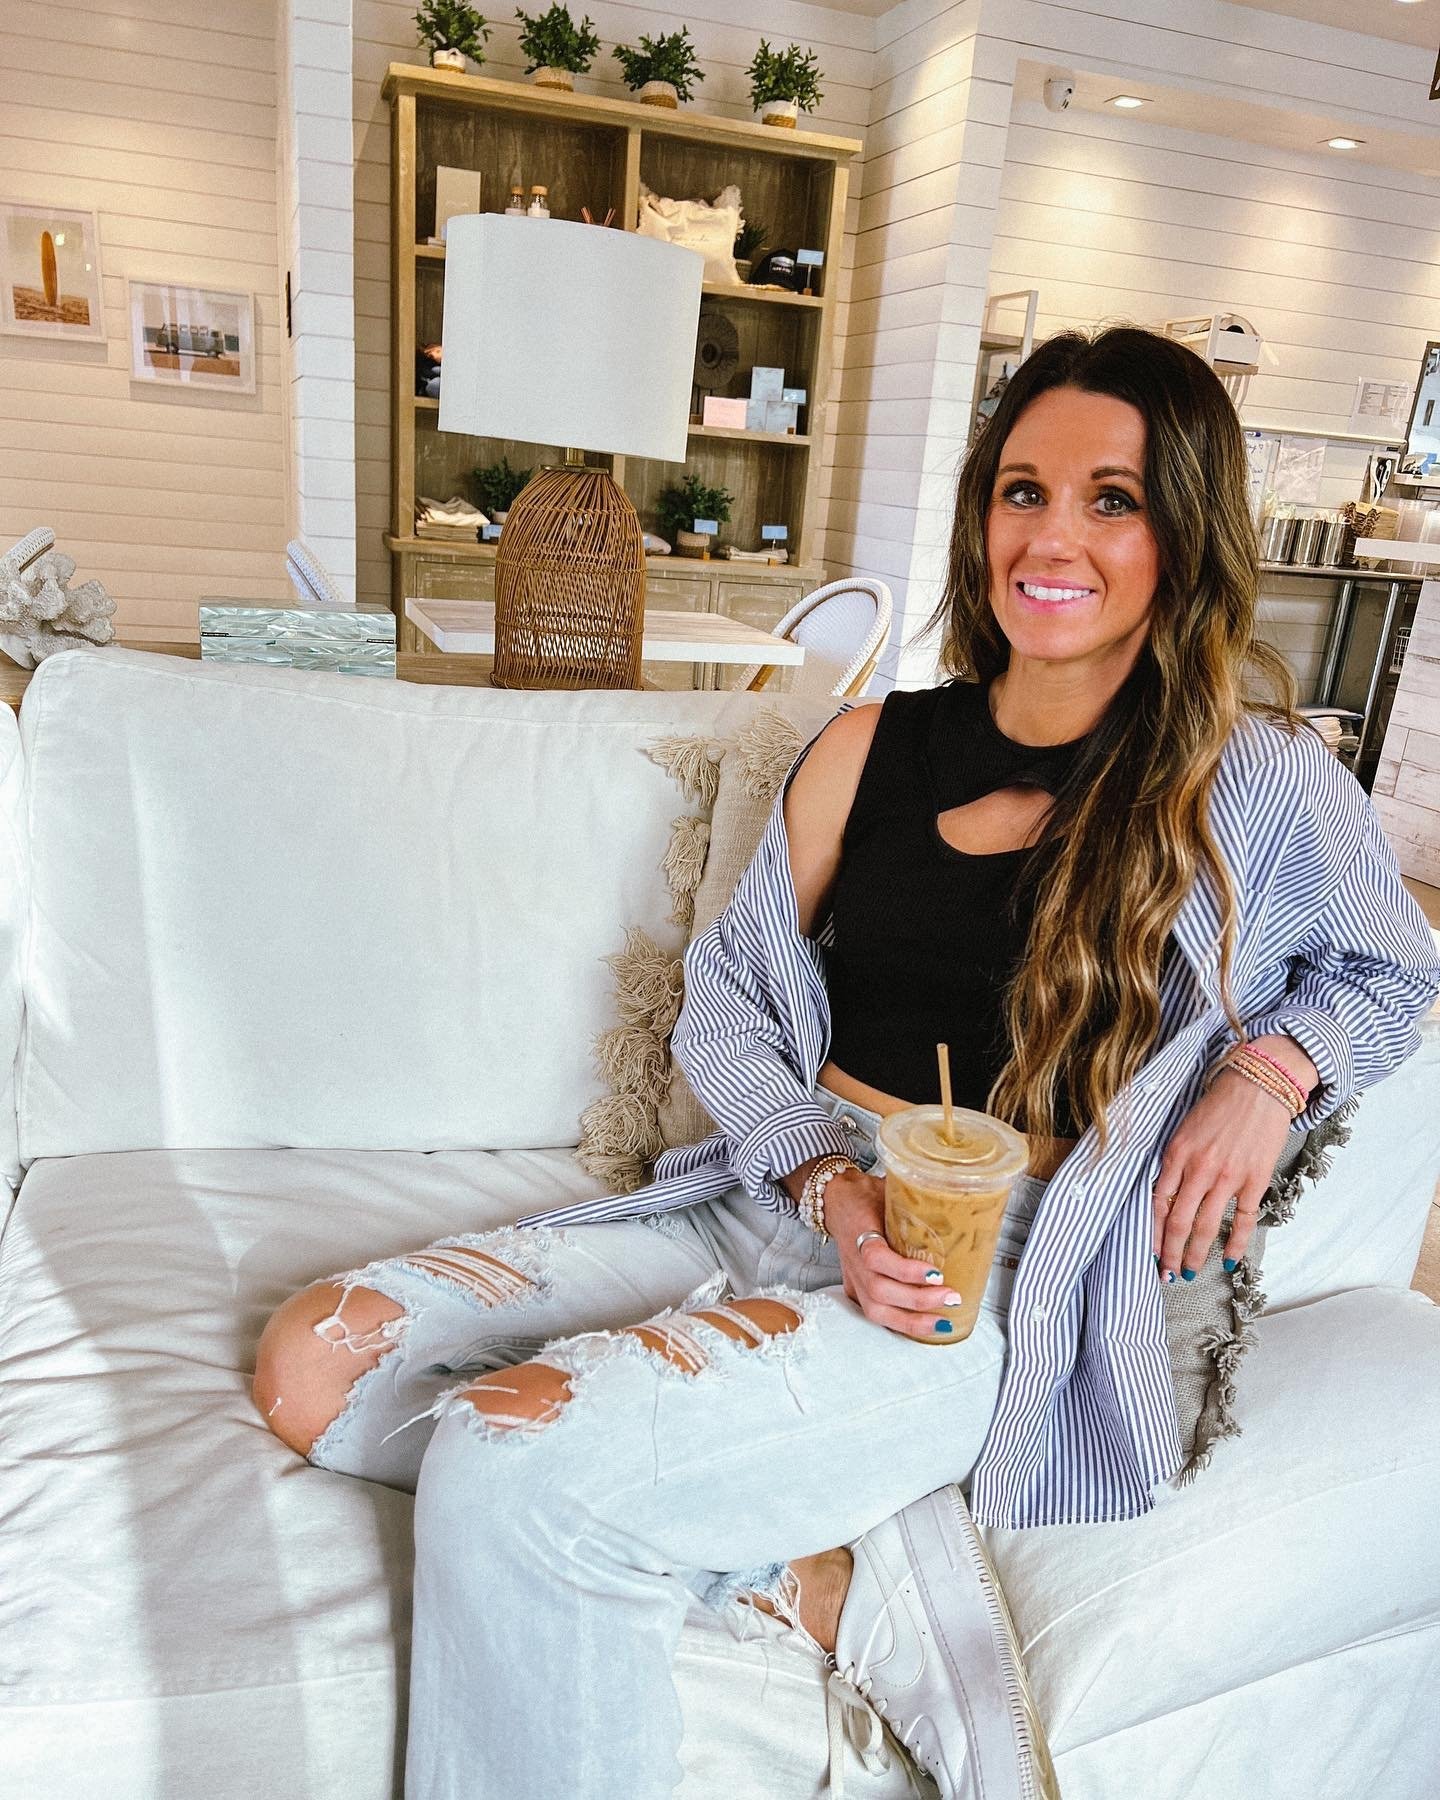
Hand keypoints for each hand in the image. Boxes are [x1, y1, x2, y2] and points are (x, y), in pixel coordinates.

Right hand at [823, 1170, 964, 1340]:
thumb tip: (954, 1200)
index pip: (876, 1257)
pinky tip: (925, 1326)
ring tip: (942, 1322)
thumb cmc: (865, 1196)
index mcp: (859, 1229)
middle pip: (879, 1291)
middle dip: (918, 1301)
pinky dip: (902, 1323)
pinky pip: (877, 1315)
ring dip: (912, 1321)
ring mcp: (852, 1278)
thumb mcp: (889, 1191)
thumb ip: (915, 1200)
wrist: (837, 1202)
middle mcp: (852, 1259)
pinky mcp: (855, 1291)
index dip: (906, 1271)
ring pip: (876, 1311)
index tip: (936, 1274)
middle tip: (951, 1297)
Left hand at [1152, 1071, 1292, 1282]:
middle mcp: (1199, 1168)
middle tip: (1166, 1274)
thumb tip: (1164, 1196)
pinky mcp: (1254, 1180)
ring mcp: (1228, 1176)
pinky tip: (1229, 1261)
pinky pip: (1243, 1219)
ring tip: (1189, 1273)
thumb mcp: (1183, 1130)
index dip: (1152, 1233)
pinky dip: (1235, 1243)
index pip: (1157, 1203)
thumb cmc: (1217, 1106)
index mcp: (1176, 1154)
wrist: (1257, 1086)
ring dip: (1195, 1254)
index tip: (1150, 1253)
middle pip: (1178, 1221)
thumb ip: (1173, 1162)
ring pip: (1206, 1226)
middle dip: (1170, 1253)